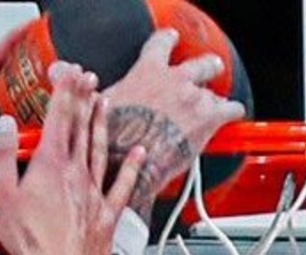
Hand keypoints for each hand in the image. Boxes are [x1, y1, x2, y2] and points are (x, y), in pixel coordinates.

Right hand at [0, 63, 145, 254]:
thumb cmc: (31, 242)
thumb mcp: (1, 196)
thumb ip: (4, 156)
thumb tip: (5, 125)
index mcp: (50, 166)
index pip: (59, 117)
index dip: (65, 91)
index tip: (70, 72)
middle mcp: (77, 173)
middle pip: (81, 128)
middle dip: (84, 99)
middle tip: (89, 78)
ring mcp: (94, 191)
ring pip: (100, 149)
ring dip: (102, 123)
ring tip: (105, 102)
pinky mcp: (107, 212)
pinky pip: (123, 184)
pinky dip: (133, 166)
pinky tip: (139, 152)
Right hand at [102, 30, 244, 203]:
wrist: (130, 163)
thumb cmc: (114, 139)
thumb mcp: (96, 107)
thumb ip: (95, 91)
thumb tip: (73, 78)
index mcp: (147, 72)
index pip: (162, 43)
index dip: (168, 40)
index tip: (171, 40)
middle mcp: (175, 80)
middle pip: (202, 63)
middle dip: (207, 67)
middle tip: (208, 70)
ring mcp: (194, 98)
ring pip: (214, 93)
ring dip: (211, 101)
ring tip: (208, 111)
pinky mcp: (209, 118)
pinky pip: (232, 109)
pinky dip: (232, 113)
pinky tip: (230, 116)